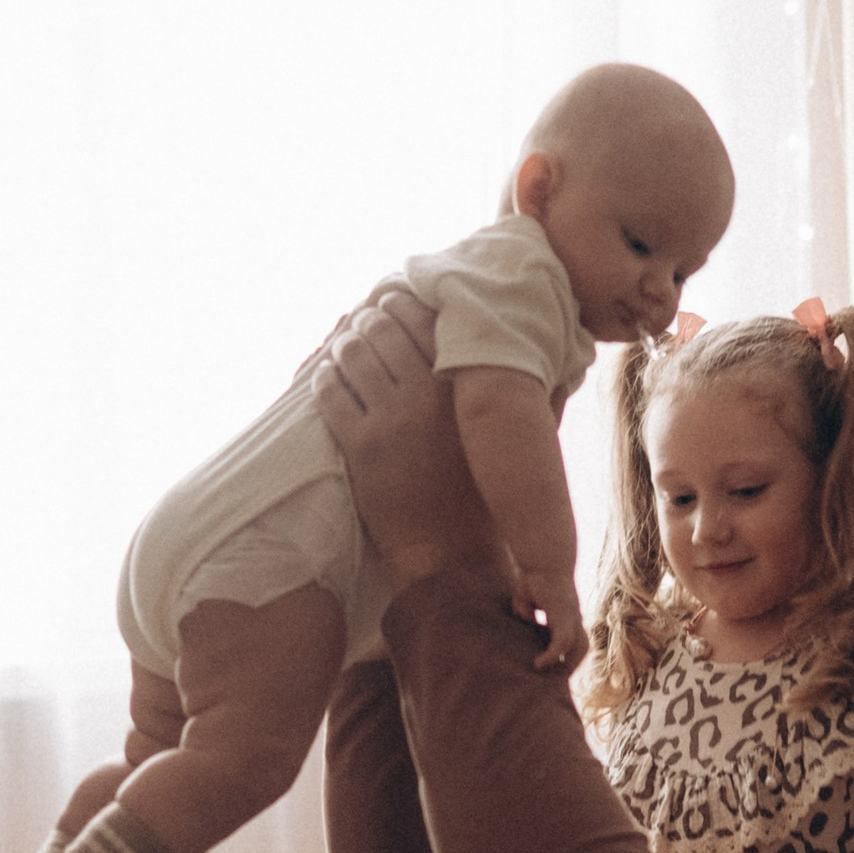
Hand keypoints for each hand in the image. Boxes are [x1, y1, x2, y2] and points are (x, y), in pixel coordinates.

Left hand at [312, 295, 497, 588]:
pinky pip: (330, 395)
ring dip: (343, 346)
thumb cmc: (481, 494)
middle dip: (368, 320)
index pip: (425, 321)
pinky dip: (323, 379)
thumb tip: (530, 357)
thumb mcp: (503, 436)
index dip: (401, 304)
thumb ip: (506, 393)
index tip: (392, 302)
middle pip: (382, 330)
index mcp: (462, 388)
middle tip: (365, 322)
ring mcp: (391, 421)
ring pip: (352, 356)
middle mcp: (427, 397)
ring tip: (344, 347)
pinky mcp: (361, 447)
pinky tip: (325, 378)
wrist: (450, 551)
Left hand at [508, 561, 588, 677]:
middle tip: (552, 681)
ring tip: (558, 675)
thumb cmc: (533, 578)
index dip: (551, 656)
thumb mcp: (523, 592)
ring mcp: (576, 617)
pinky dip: (569, 653)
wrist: (550, 564)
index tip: (537, 665)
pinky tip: (557, 661)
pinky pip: (578, 640)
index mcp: (561, 611)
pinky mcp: (574, 619)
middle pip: (580, 647)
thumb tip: (529, 620)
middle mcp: (573, 615)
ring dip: (573, 662)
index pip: (562, 639)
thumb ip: (524, 608)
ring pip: (583, 645)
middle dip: (569, 666)